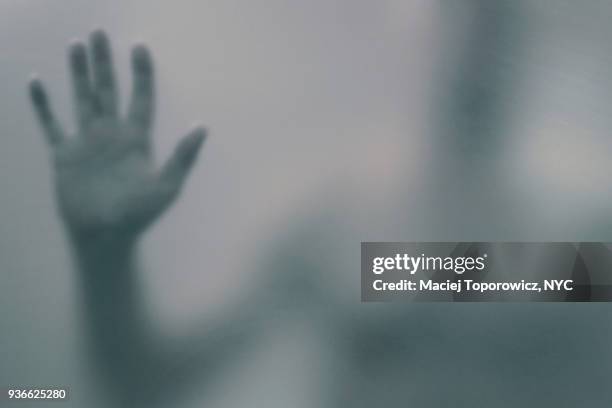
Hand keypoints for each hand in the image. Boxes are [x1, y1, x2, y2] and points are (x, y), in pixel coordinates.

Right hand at [29, 30, 204, 240]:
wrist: (105, 236)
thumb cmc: (139, 215)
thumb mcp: (167, 186)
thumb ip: (183, 157)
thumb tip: (202, 127)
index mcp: (136, 138)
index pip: (140, 97)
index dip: (141, 72)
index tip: (140, 45)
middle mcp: (112, 134)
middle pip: (108, 90)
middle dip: (104, 61)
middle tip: (99, 32)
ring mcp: (87, 142)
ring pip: (82, 99)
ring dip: (78, 73)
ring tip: (76, 45)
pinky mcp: (64, 155)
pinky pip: (51, 124)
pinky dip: (43, 105)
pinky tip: (37, 82)